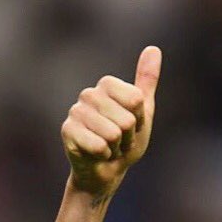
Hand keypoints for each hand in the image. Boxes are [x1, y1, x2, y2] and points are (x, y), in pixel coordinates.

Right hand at [62, 46, 160, 195]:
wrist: (106, 173)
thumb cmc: (125, 143)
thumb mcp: (143, 113)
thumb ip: (146, 82)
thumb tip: (153, 48)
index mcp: (107, 84)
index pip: (136, 100)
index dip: (139, 121)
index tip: (131, 127)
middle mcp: (88, 94)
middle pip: (126, 120)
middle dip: (127, 138)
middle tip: (118, 142)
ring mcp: (75, 112)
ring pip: (113, 134)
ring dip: (115, 148)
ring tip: (108, 148)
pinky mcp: (68, 132)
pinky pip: (98, 146)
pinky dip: (103, 156)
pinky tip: (96, 155)